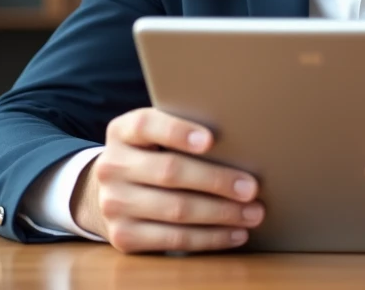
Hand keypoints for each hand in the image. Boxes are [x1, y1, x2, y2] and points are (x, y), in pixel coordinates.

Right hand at [72, 107, 264, 253]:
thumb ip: (183, 134)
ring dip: (221, 214)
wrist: (112, 194)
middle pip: (170, 172)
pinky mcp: (123, 237)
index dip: (178, 131)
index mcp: (122, 132)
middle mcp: (112, 166)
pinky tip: (234, 233)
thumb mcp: (155, 137)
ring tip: (252, 213)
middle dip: (217, 180)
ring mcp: (114, 204)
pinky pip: (174, 239)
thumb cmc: (152, 157)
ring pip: (176, 209)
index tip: (211, 139)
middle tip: (252, 188)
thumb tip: (239, 143)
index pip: (146, 125)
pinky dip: (210, 238)